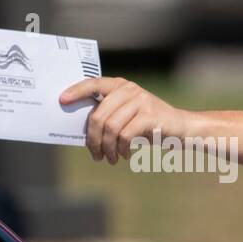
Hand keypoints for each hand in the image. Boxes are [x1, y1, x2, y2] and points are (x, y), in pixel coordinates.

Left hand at [59, 77, 192, 165]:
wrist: (180, 128)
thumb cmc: (148, 125)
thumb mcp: (126, 115)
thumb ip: (108, 115)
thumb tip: (84, 132)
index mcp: (120, 85)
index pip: (93, 83)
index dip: (76, 91)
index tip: (62, 101)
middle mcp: (129, 89)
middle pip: (98, 115)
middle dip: (93, 139)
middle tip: (95, 155)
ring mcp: (140, 100)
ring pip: (110, 128)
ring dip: (107, 148)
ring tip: (111, 159)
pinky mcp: (150, 115)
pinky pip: (125, 135)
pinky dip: (122, 149)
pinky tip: (125, 155)